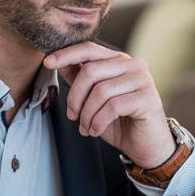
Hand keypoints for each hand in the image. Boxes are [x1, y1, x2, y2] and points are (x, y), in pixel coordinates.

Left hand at [43, 43, 174, 168]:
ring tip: (86, 128)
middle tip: (72, 116)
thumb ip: (79, 79)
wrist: (146, 146)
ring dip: (87, 114)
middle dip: (75, 97)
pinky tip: (96, 130)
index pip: (89, 49)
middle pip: (91, 71)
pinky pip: (113, 106)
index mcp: (119, 61)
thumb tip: (58, 62)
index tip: (47, 62)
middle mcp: (133, 65)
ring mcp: (142, 80)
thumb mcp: (93, 100)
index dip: (66, 54)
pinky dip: (98, 121)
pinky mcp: (147, 98)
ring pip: (100, 91)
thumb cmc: (120, 122)